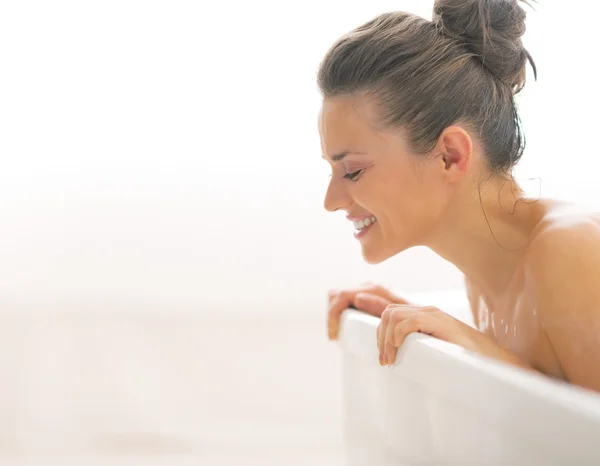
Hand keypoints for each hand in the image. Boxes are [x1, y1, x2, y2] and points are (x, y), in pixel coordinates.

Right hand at [327, 282, 409, 339]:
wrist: (421, 318)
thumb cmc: (411, 319)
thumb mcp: (396, 315)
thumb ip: (377, 305)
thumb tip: (357, 298)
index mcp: (373, 289)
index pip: (342, 296)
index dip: (333, 315)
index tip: (334, 335)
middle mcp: (367, 286)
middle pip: (335, 295)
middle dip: (332, 315)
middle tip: (334, 336)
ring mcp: (365, 290)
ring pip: (336, 297)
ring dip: (334, 313)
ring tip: (338, 332)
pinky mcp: (364, 297)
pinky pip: (343, 301)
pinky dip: (339, 313)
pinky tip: (343, 326)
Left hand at [377, 304, 529, 368]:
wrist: (495, 362)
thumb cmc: (466, 361)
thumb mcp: (433, 352)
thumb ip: (416, 348)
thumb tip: (396, 358)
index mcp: (424, 317)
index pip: (391, 310)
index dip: (376, 323)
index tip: (376, 348)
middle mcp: (427, 312)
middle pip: (388, 312)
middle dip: (380, 336)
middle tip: (385, 361)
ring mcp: (434, 315)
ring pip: (393, 316)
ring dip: (386, 339)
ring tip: (391, 359)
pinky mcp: (440, 322)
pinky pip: (407, 322)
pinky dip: (397, 336)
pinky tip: (400, 350)